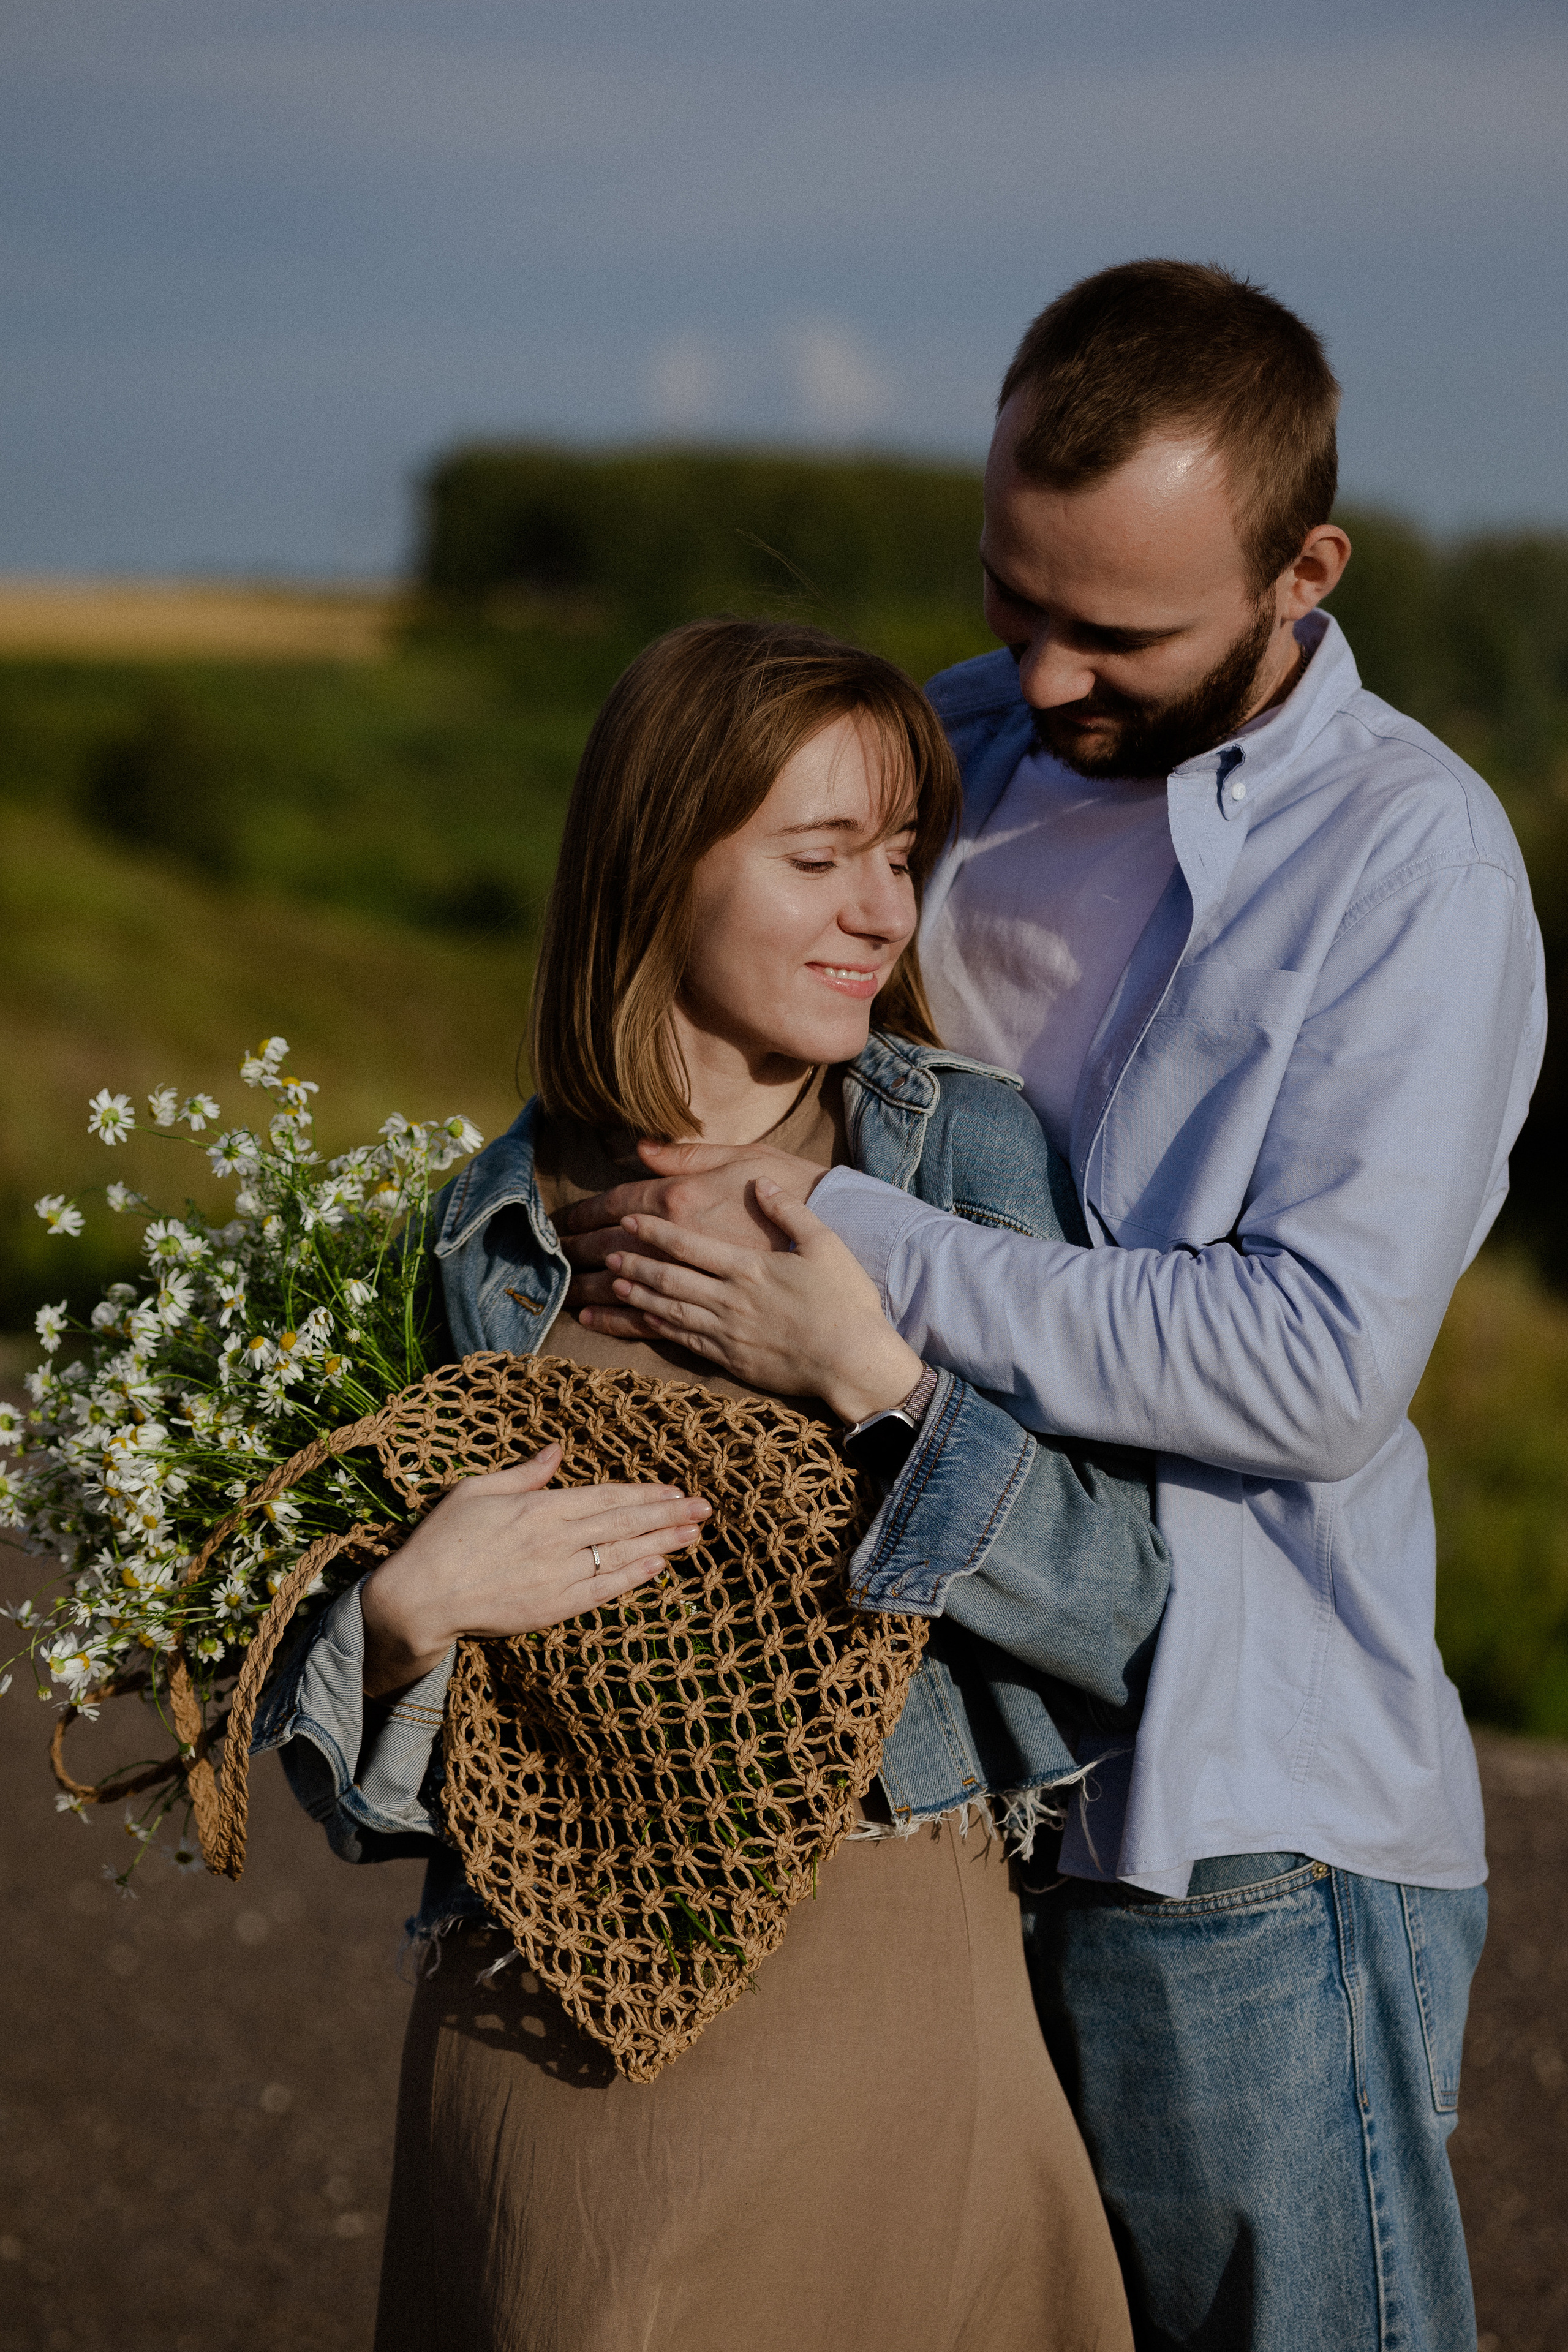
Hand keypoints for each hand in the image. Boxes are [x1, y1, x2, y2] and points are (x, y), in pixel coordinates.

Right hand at [360, 1445, 710, 1699]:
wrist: (419, 1599)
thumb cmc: (441, 1540)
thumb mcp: (476, 1490)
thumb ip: (525, 1473)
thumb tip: (557, 1449)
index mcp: (538, 1508)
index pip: (605, 1497)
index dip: (644, 1493)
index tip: (675, 1488)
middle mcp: (555, 1541)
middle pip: (623, 1523)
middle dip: (668, 1515)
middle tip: (705, 1508)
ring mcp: (557, 1577)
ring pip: (621, 1556)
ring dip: (662, 1544)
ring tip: (694, 1534)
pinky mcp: (552, 1608)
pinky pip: (602, 1591)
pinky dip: (633, 1578)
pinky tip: (657, 1567)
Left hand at [600, 1183, 922, 1424]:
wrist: (853, 1362)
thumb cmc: (845, 1301)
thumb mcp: (825, 1243)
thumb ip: (790, 1210)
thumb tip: (762, 1185)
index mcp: (749, 1267)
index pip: (688, 1244)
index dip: (653, 1231)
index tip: (627, 1221)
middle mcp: (730, 1299)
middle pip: (668, 1278)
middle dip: (633, 1263)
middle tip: (604, 1253)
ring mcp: (727, 1332)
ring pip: (668, 1311)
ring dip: (636, 1296)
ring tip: (610, 1284)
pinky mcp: (730, 1359)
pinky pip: (683, 1342)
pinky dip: (656, 1330)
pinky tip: (640, 1322)